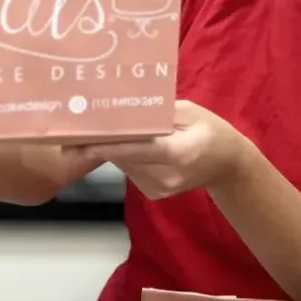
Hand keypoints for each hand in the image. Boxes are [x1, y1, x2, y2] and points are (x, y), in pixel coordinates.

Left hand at [69, 100, 252, 199]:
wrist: (228, 166)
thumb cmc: (211, 130)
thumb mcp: (190, 111)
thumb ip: (159, 112)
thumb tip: (124, 106)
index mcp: (179, 152)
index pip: (138, 149)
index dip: (109, 145)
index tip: (81, 141)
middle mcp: (167, 175)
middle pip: (125, 157)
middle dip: (100, 142)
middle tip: (71, 129)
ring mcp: (160, 189)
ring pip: (124, 164)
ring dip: (113, 148)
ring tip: (97, 131)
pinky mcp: (154, 194)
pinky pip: (130, 171)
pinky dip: (126, 157)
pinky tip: (131, 146)